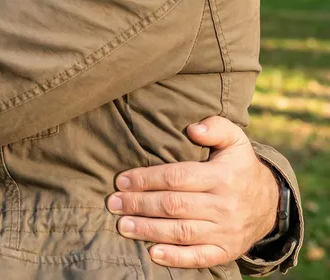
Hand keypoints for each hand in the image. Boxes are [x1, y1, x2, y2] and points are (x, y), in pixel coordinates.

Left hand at [108, 116, 278, 267]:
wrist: (271, 203)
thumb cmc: (240, 166)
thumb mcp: (235, 139)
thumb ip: (215, 127)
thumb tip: (193, 129)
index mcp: (222, 177)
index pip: (177, 178)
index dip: (146, 179)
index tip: (121, 180)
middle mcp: (224, 205)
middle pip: (174, 206)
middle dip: (139, 204)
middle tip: (113, 203)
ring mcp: (226, 231)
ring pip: (181, 232)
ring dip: (148, 230)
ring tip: (122, 225)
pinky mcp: (227, 251)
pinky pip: (200, 257)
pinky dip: (176, 257)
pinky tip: (152, 253)